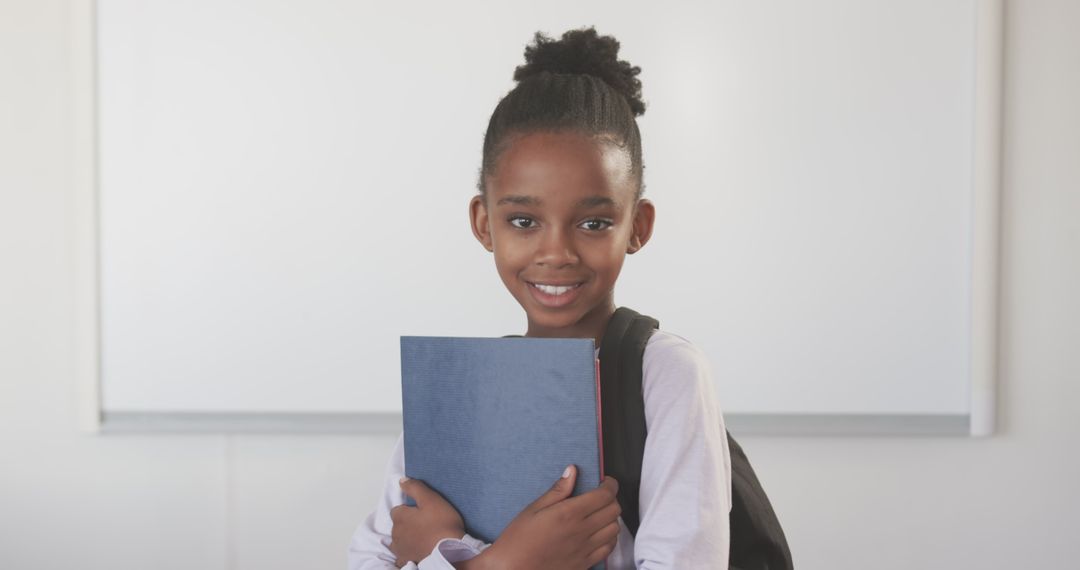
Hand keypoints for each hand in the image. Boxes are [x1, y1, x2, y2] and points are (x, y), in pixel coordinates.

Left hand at [390, 477, 465, 567]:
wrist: (451, 551)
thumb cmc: (442, 523)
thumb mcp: (431, 499)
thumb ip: (415, 488)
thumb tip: (401, 480)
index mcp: (399, 517)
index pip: (398, 509)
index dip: (409, 509)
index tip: (422, 512)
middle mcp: (395, 533)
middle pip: (398, 525)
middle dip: (407, 523)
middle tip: (426, 524)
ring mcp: (400, 549)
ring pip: (399, 540)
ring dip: (407, 538)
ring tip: (423, 537)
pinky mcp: (406, 560)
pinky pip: (403, 555)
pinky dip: (408, 552)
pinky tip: (418, 550)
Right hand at [478, 466, 620, 569]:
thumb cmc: (518, 539)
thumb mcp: (534, 509)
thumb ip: (557, 490)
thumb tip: (572, 471)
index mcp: (569, 514)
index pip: (604, 495)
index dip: (610, 485)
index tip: (606, 482)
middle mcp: (582, 531)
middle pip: (614, 510)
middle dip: (611, 499)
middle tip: (601, 496)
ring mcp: (585, 549)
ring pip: (615, 529)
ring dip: (611, 518)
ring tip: (599, 514)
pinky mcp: (585, 563)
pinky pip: (608, 548)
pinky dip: (609, 537)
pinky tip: (599, 534)